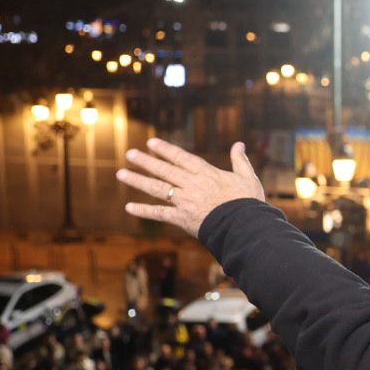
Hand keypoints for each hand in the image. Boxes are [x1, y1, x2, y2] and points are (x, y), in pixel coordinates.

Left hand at [119, 138, 265, 237]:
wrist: (244, 226)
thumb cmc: (248, 202)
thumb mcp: (247, 178)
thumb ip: (240, 160)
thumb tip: (239, 144)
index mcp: (206, 173)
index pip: (181, 158)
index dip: (165, 150)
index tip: (151, 142)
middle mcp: (191, 184)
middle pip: (164, 170)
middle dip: (146, 161)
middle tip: (130, 154)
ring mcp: (184, 201)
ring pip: (157, 188)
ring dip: (138, 180)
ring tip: (121, 173)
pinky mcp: (182, 218)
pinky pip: (159, 213)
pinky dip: (144, 210)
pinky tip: (129, 207)